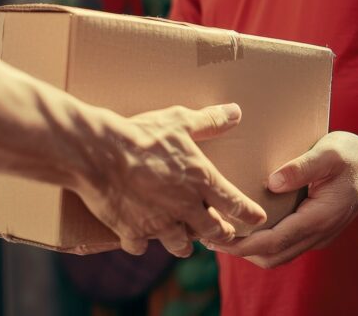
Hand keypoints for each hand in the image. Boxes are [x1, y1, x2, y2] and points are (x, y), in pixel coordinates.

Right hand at [74, 104, 266, 257]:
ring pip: (179, 245)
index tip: (258, 218)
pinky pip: (140, 245)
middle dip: (222, 234)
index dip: (249, 212)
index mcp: (201, 181)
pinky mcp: (132, 231)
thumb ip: (209, 121)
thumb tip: (235, 111)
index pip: (234, 203)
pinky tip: (139, 239)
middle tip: (225, 235)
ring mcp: (158, 223)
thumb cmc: (142, 134)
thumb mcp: (179, 121)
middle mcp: (184, 207)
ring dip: (185, 245)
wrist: (99, 153)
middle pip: (212, 230)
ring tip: (186, 245)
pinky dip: (141, 243)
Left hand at [200, 131, 357, 267]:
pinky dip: (262, 243)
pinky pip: (284, 245)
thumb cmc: (353, 155)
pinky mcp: (314, 230)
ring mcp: (317, 235)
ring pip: (277, 255)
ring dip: (249, 250)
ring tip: (220, 232)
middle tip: (207, 234)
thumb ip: (302, 167)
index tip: (216, 237)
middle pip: (272, 256)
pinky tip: (245, 226)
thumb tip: (272, 182)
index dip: (243, 243)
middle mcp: (318, 233)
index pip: (275, 241)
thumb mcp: (329, 152)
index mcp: (320, 217)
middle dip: (239, 251)